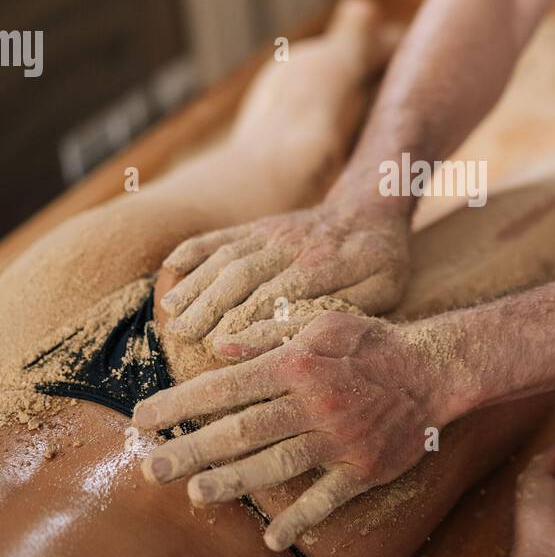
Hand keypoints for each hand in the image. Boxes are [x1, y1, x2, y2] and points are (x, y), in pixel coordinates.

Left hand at [133, 312, 461, 550]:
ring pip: (276, 465)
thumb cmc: (373, 344)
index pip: (226, 386)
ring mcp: (339, 439)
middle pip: (241, 430)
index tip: (144, 418)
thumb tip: (218, 346)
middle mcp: (313, 403)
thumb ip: (269, 334)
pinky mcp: (364, 468)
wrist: (437, 370)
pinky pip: (327, 498)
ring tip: (194, 494)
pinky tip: (273, 538)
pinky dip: (301, 519)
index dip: (180, 403)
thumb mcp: (323, 322)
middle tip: (151, 468)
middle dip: (191, 448)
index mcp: (296, 364)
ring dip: (233, 482)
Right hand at [159, 201, 410, 345]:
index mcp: (327, 266)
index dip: (249, 322)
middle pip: (242, 275)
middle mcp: (293, 245)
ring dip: (195, 284)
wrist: (371, 207)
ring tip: (171, 314)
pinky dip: (194, 248)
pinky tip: (170, 267)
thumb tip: (301, 336)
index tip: (222, 349)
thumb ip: (345, 310)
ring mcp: (272, 232)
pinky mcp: (259, 225)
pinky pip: (221, 234)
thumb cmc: (380, 262)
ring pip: (225, 256)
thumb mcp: (382, 290)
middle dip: (209, 307)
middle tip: (180, 337)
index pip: (280, 296)